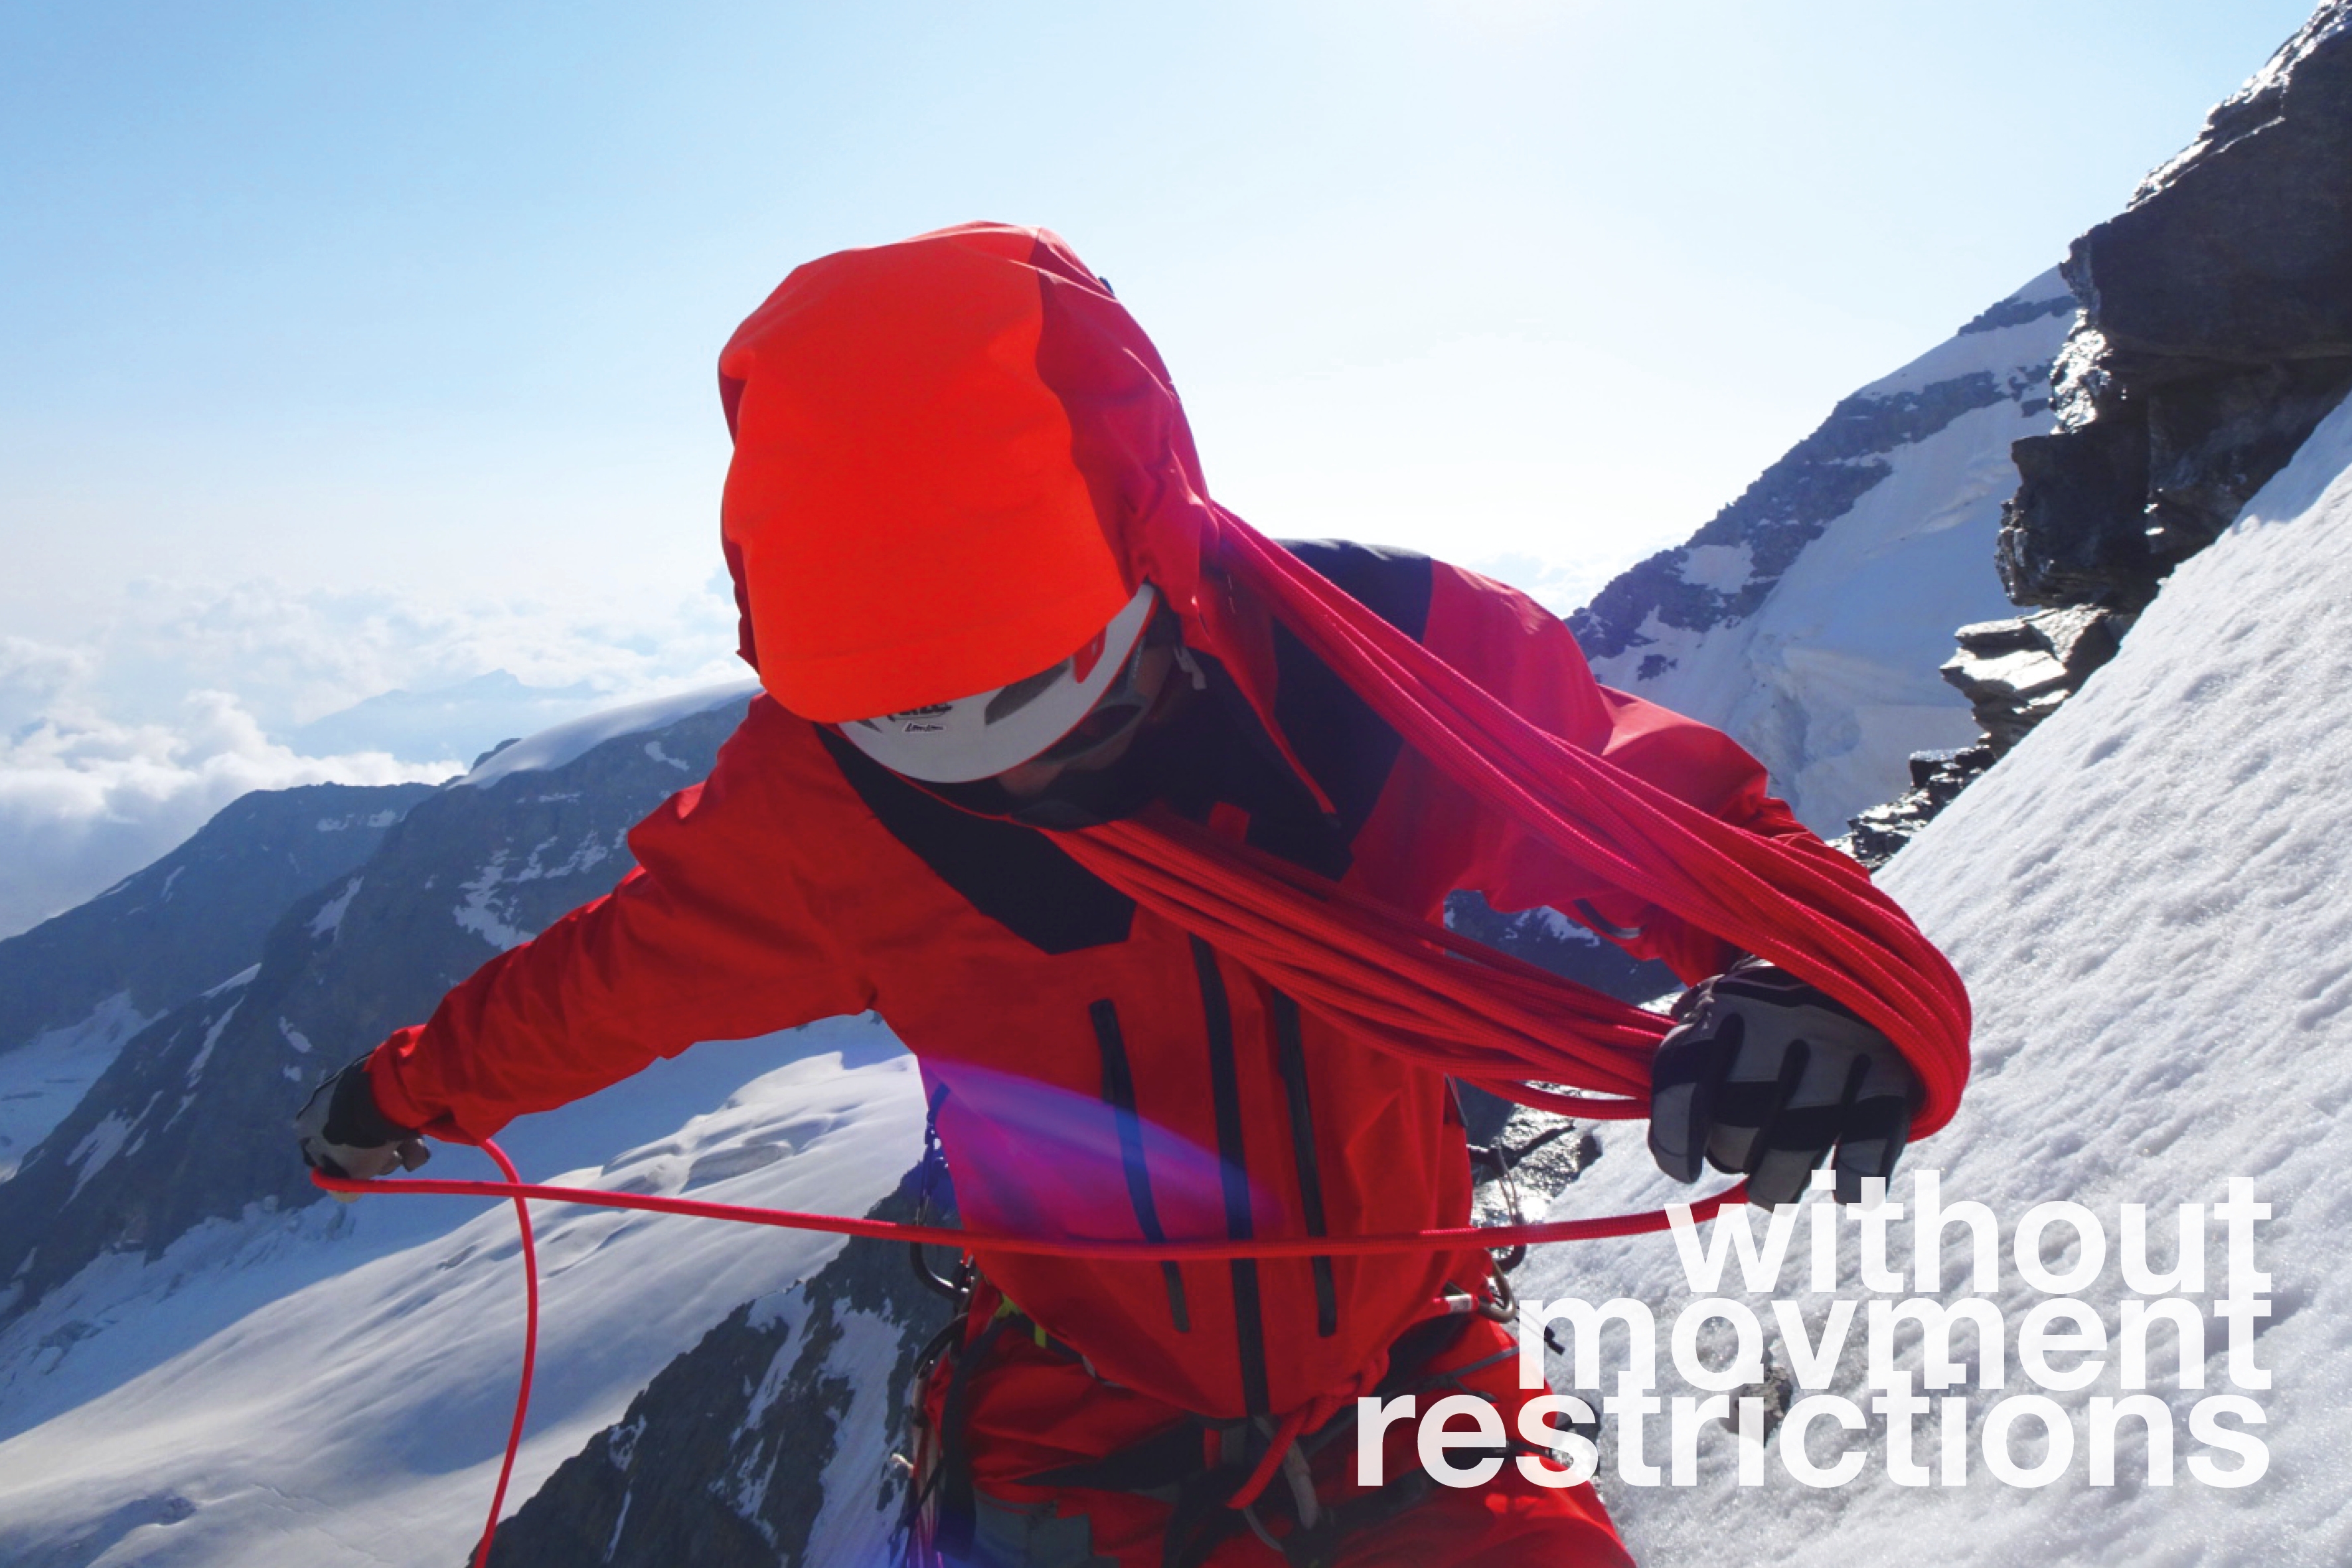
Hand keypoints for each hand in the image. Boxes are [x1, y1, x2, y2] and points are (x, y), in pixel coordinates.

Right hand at [295, 1056, 430, 1193]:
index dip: (352, 1169)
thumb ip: (342, 1189)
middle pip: (356, 1144)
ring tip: (413, 1148)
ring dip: (399, 1147)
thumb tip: (348, 1196)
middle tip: (395, 1159)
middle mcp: (324, 1105)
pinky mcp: (378, 1079)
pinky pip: (392, 1111)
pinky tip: (418, 1135)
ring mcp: (351, 1090)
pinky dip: (406, 1127)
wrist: (385, 1094)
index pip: (327, 1157)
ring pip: (379, 1130)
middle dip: (380, 1159)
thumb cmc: (359, 1140)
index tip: (370, 1173)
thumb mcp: (346, 1175)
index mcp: (307, 1125)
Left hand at [1648, 961, 1918, 1205]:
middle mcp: (1782, 1018)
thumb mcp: (1718, 1009)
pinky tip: (1846, 1193)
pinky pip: (1872, 1139)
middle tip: (1738, 1158)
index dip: (1674, 1141)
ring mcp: (1841, 1041)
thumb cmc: (1769, 1004)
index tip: (1683, 1169)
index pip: (1685, 1083)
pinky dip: (1858, 1176)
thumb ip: (1688, 1061)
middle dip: (1732, 1154)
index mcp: (1727, 1003)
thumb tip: (1675, 1145)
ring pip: (1801, 1139)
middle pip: (1743, 1119)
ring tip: (1773, 1193)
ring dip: (1781, 1183)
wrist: (1860, 959)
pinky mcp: (1893, 1066)